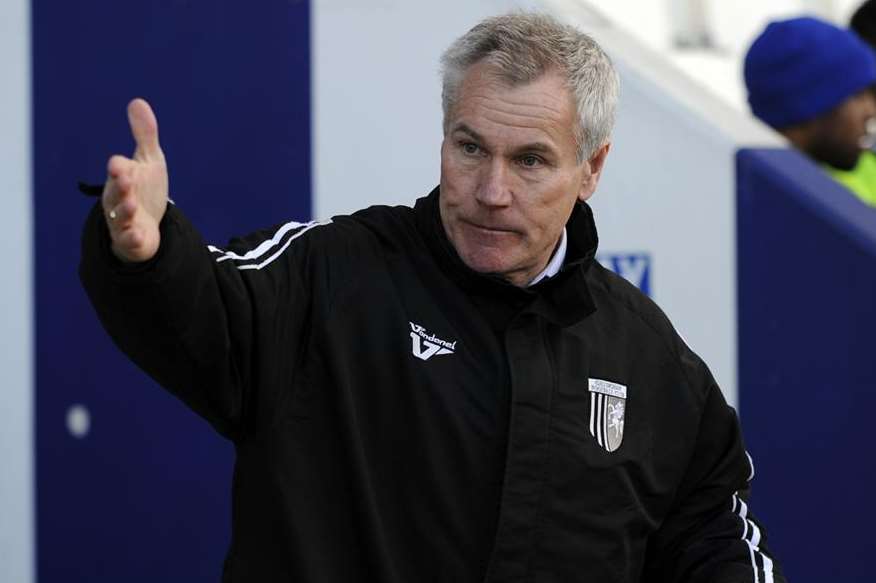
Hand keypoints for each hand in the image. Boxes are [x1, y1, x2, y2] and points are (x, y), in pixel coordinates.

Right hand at [102, 98, 168, 261]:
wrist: (148, 226)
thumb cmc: (145, 190)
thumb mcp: (149, 161)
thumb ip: (145, 134)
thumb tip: (137, 101)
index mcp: (122, 178)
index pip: (118, 170)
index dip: (119, 167)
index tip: (119, 163)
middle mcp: (119, 198)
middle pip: (115, 192)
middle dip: (119, 185)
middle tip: (124, 178)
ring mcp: (124, 220)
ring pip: (120, 216)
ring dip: (124, 210)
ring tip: (131, 205)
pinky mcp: (132, 239)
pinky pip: (130, 240)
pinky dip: (132, 238)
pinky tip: (139, 235)